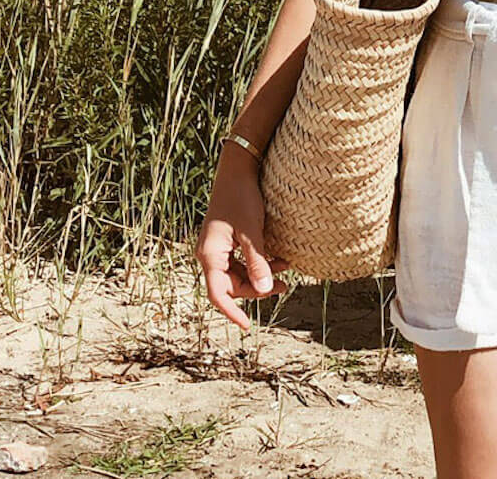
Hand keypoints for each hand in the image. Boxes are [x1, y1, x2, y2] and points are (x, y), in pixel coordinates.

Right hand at [195, 155, 290, 330]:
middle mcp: (209, 254)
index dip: (232, 312)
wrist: (237, 171)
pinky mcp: (225, 240)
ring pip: (236, 274)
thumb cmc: (242, 198)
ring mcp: (216, 248)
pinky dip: (257, 263)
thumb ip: (257, 262)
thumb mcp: (252, 232)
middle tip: (284, 286)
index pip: (218, 295)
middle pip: (230, 285)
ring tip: (286, 271)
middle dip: (255, 290)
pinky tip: (277, 259)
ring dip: (259, 275)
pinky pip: (239, 261)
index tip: (247, 326)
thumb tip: (264, 291)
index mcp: (210, 255)